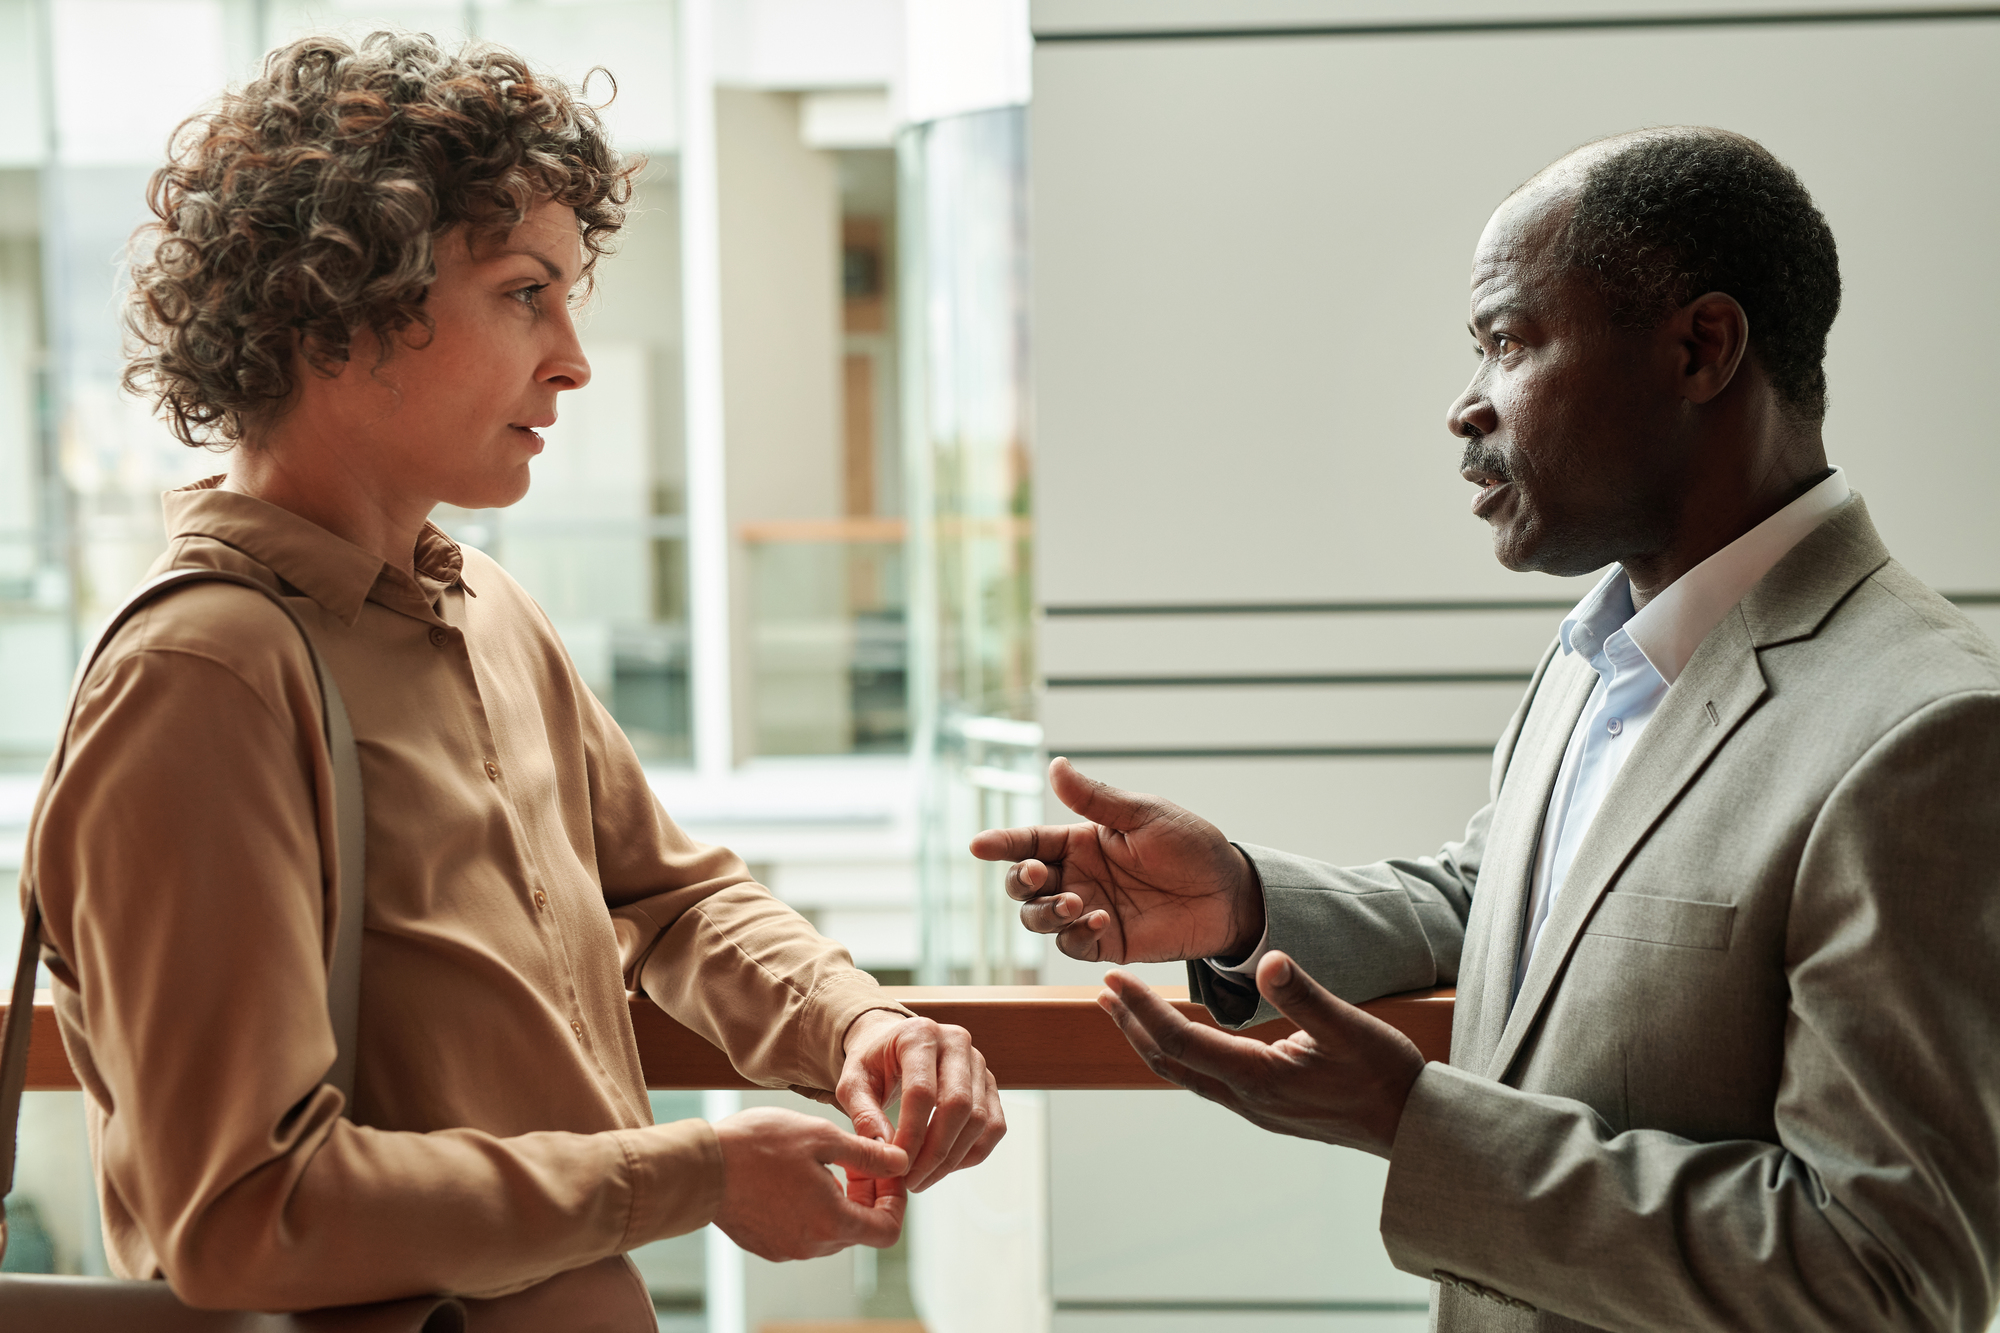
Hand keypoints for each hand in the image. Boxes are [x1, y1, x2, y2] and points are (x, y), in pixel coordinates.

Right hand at [711, 1106, 909, 1260]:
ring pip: (832, 1229)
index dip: (896, 1200)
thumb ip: (867, 1155)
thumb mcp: (822, 1138)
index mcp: (831, 1222)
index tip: (886, 1171)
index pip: (887, 1230)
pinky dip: (814, 1207)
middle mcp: (812, 1246)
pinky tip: (797, 1176)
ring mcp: (787, 1249)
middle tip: (857, 1157)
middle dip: (869, 1194)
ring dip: (841, 1199)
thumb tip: (901, 1162)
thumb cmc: (759, 1145)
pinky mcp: (767, 1245)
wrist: (700, 1166)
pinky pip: (805, 1231)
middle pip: (860, 1229)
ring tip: (825, 1162)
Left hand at [838, 1011, 1004, 1192]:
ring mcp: (978, 1061)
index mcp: (919, 1035)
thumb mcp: (852, 1083)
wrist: (894, 1045)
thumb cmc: (872, 1064)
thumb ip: (864, 1115)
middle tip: (912, 1181)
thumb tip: (886, 1153)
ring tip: (924, 1178)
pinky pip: (995, 1125)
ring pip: (980, 1119)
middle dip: (935, 1153)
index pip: (922, 1092)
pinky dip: (973, 1153)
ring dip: (953, 1158)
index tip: (897, 1166)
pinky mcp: (990, 1082)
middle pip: (958, 1105)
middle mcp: (956, 1041)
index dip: (912, 1135)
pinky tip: (947, 1166)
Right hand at [967, 757, 1262, 963]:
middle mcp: (1077, 875)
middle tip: (1038, 874)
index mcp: (1081, 841)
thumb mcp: (1144, 815)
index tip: (979, 846)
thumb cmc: (1190, 846)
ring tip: (1075, 902)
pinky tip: (1098, 919)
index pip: (1029, 841)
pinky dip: (1074, 934)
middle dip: (1020, 880)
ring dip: (1045, 911)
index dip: (1001, 843)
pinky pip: (1071, 945)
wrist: (1229, 893)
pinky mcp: (1105, 942)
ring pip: (1037, 918)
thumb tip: (1055, 766)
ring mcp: (1088, 910)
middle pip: (1022, 884)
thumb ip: (1096, 799)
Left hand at [1097, 951, 1425, 1157]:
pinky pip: (1207, 1080)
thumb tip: (1267, 959)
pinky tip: (1182, 1038)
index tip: (1114, 978)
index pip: (1181, 1039)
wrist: (1415, 1130)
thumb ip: (1305, 994)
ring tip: (1126, 1012)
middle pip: (1169, 1062)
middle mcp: (1247, 1099)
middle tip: (1101, 992)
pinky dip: (1181, 1053)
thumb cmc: (1386, 1076)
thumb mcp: (1350, 1026)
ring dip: (1151, 1040)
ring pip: (1185, 1074)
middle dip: (1131, 1025)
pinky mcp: (1268, 1108)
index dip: (1142, 1008)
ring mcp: (1256, 1109)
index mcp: (1258, 1078)